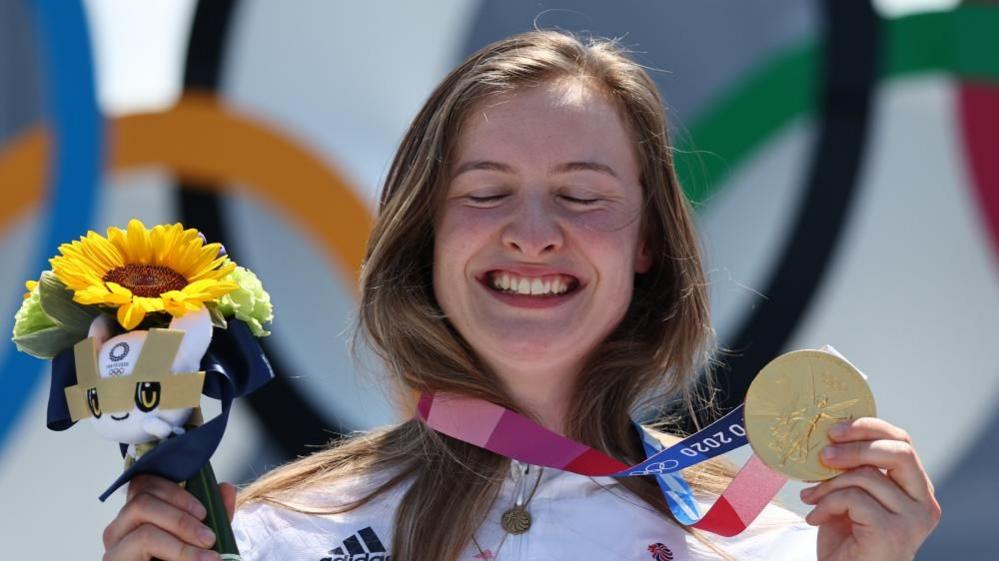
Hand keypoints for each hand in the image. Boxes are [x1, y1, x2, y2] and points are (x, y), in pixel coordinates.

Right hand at [102, 474, 236, 560]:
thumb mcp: (202, 543)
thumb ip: (214, 517)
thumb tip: (226, 487)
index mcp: (139, 518)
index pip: (145, 483)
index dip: (175, 489)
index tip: (204, 510)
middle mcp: (120, 529)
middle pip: (143, 495)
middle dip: (183, 511)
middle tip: (210, 535)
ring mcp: (113, 545)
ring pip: (141, 510)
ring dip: (182, 526)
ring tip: (208, 549)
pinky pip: (144, 539)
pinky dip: (178, 548)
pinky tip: (199, 560)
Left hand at [799, 418, 940, 560]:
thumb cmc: (849, 539)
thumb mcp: (854, 495)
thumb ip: (855, 470)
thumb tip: (831, 437)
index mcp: (917, 489)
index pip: (902, 442)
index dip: (869, 428)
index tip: (834, 429)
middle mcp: (924, 503)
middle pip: (898, 451)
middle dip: (855, 446)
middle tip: (823, 454)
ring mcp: (912, 519)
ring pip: (866, 475)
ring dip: (828, 484)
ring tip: (811, 498)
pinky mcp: (892, 531)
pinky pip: (852, 497)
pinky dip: (826, 504)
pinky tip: (816, 518)